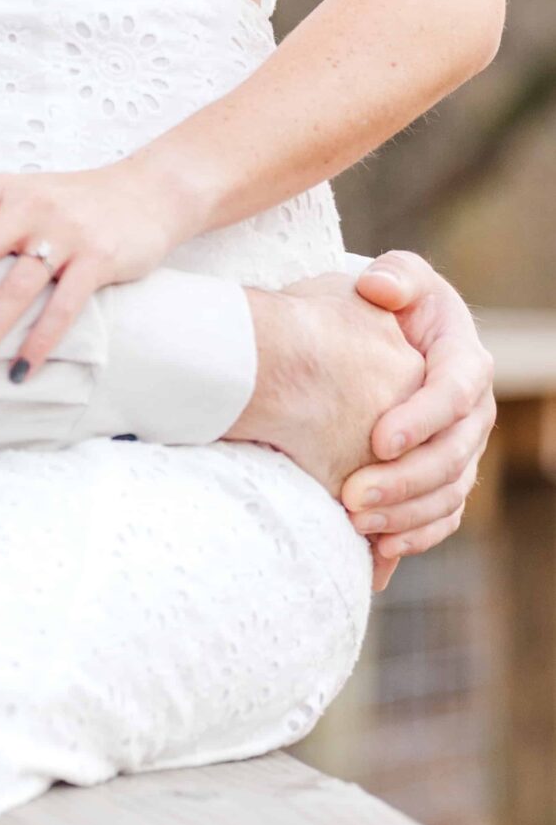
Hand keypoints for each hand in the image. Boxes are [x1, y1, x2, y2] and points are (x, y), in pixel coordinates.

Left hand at [0, 159, 187, 381]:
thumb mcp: (26, 194)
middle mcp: (29, 206)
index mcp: (3, 189)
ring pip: (15, 288)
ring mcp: (66, 233)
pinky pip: (63, 308)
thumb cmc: (74, 202)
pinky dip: (39, 343)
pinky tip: (20, 372)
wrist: (151, 191)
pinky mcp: (100, 260)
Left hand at [337, 250, 494, 590]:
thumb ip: (395, 275)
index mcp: (466, 361)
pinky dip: (413, 535)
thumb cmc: (387, 300)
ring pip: (448, 493)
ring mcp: (462, 449)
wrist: (384, 337)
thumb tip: (380, 288)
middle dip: (405, 480)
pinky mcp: (445, 478)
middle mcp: (473, 412)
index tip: (377, 439)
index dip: (421, 419)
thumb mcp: (396, 277)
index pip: (454, 393)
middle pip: (453, 455)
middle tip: (352, 497)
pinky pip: (440, 516)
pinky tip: (378, 549)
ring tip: (354, 524)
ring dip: (405, 515)